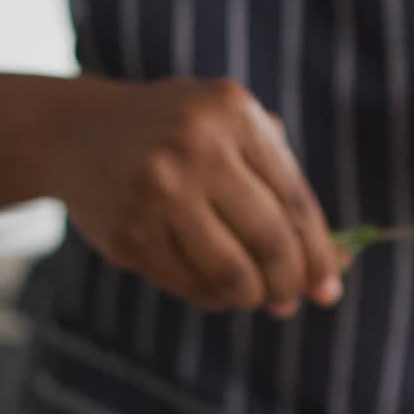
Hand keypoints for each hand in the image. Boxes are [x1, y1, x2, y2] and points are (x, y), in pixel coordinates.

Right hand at [51, 77, 340, 314]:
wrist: (75, 133)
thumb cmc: (178, 134)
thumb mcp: (230, 130)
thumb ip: (283, 182)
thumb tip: (337, 263)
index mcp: (232, 112)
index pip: (295, 200)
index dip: (318, 253)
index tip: (329, 288)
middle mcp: (194, 148)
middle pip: (269, 241)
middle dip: (289, 283)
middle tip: (291, 301)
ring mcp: (156, 192)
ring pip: (231, 273)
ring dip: (252, 296)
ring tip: (256, 295)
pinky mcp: (128, 234)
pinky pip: (189, 285)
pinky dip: (214, 296)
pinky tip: (217, 288)